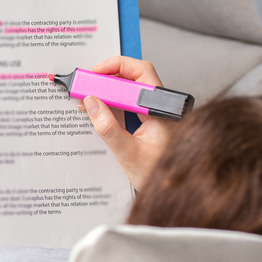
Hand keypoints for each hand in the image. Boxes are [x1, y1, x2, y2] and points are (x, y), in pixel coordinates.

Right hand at [80, 56, 176, 192]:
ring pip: (130, 92)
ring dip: (109, 92)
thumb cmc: (159, 176)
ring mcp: (155, 115)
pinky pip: (129, 106)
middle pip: (134, 78)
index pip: (140, 73)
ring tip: (89, 98)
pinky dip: (113, 105)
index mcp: (161, 110)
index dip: (116, 67)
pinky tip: (99, 110)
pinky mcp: (149, 123)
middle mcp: (160, 108)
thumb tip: (92, 103)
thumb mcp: (127, 153)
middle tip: (87, 84)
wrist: (174, 194)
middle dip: (108, 78)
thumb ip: (108, 127)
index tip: (95, 73)